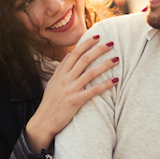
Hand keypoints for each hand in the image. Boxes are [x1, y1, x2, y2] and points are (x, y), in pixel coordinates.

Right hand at [25, 35, 118, 152]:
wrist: (43, 122)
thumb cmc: (49, 103)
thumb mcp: (52, 83)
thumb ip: (60, 68)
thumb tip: (68, 54)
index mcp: (61, 74)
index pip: (74, 53)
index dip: (86, 44)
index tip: (97, 36)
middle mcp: (65, 79)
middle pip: (84, 60)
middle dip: (98, 50)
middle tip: (111, 43)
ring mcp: (70, 90)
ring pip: (90, 73)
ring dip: (104, 65)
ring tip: (116, 59)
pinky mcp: (75, 101)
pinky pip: (93, 91)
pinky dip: (105, 85)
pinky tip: (115, 80)